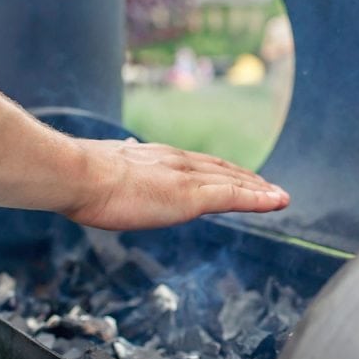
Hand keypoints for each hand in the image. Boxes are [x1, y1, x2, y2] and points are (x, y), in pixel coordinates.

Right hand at [60, 138, 289, 229]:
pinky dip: (260, 199)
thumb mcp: (101, 170)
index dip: (217, 170)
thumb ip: (116, 168)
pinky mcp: (191, 195)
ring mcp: (186, 177)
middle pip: (220, 169)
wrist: (79, 175)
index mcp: (154, 156)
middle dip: (245, 178)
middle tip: (267, 187)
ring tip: (279, 196)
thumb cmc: (79, 177)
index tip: (232, 175)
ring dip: (259, 189)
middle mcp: (176, 161)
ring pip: (233, 181)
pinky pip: (235, 196)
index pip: (195, 163)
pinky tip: (278, 201)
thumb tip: (114, 163)